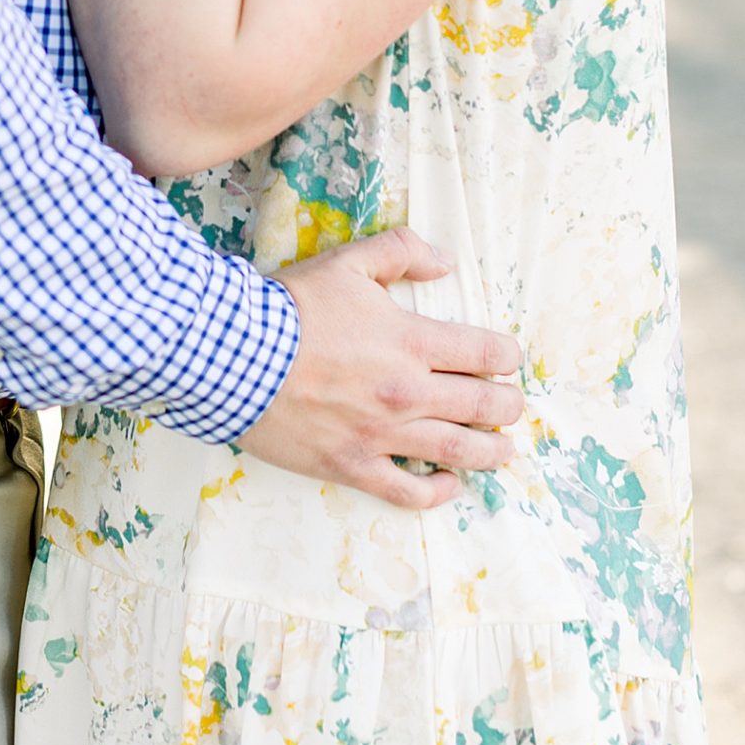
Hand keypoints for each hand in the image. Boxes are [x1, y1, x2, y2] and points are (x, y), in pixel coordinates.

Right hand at [240, 228, 524, 511]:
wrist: (233, 355)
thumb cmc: (291, 308)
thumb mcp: (347, 263)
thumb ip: (400, 252)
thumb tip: (445, 262)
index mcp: (410, 341)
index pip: (485, 353)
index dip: (507, 356)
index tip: (508, 359)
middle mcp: (407, 392)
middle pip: (482, 406)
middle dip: (508, 405)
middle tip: (511, 405)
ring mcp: (381, 434)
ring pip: (457, 452)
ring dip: (491, 452)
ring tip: (505, 451)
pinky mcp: (352, 466)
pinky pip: (407, 492)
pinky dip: (436, 492)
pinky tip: (449, 484)